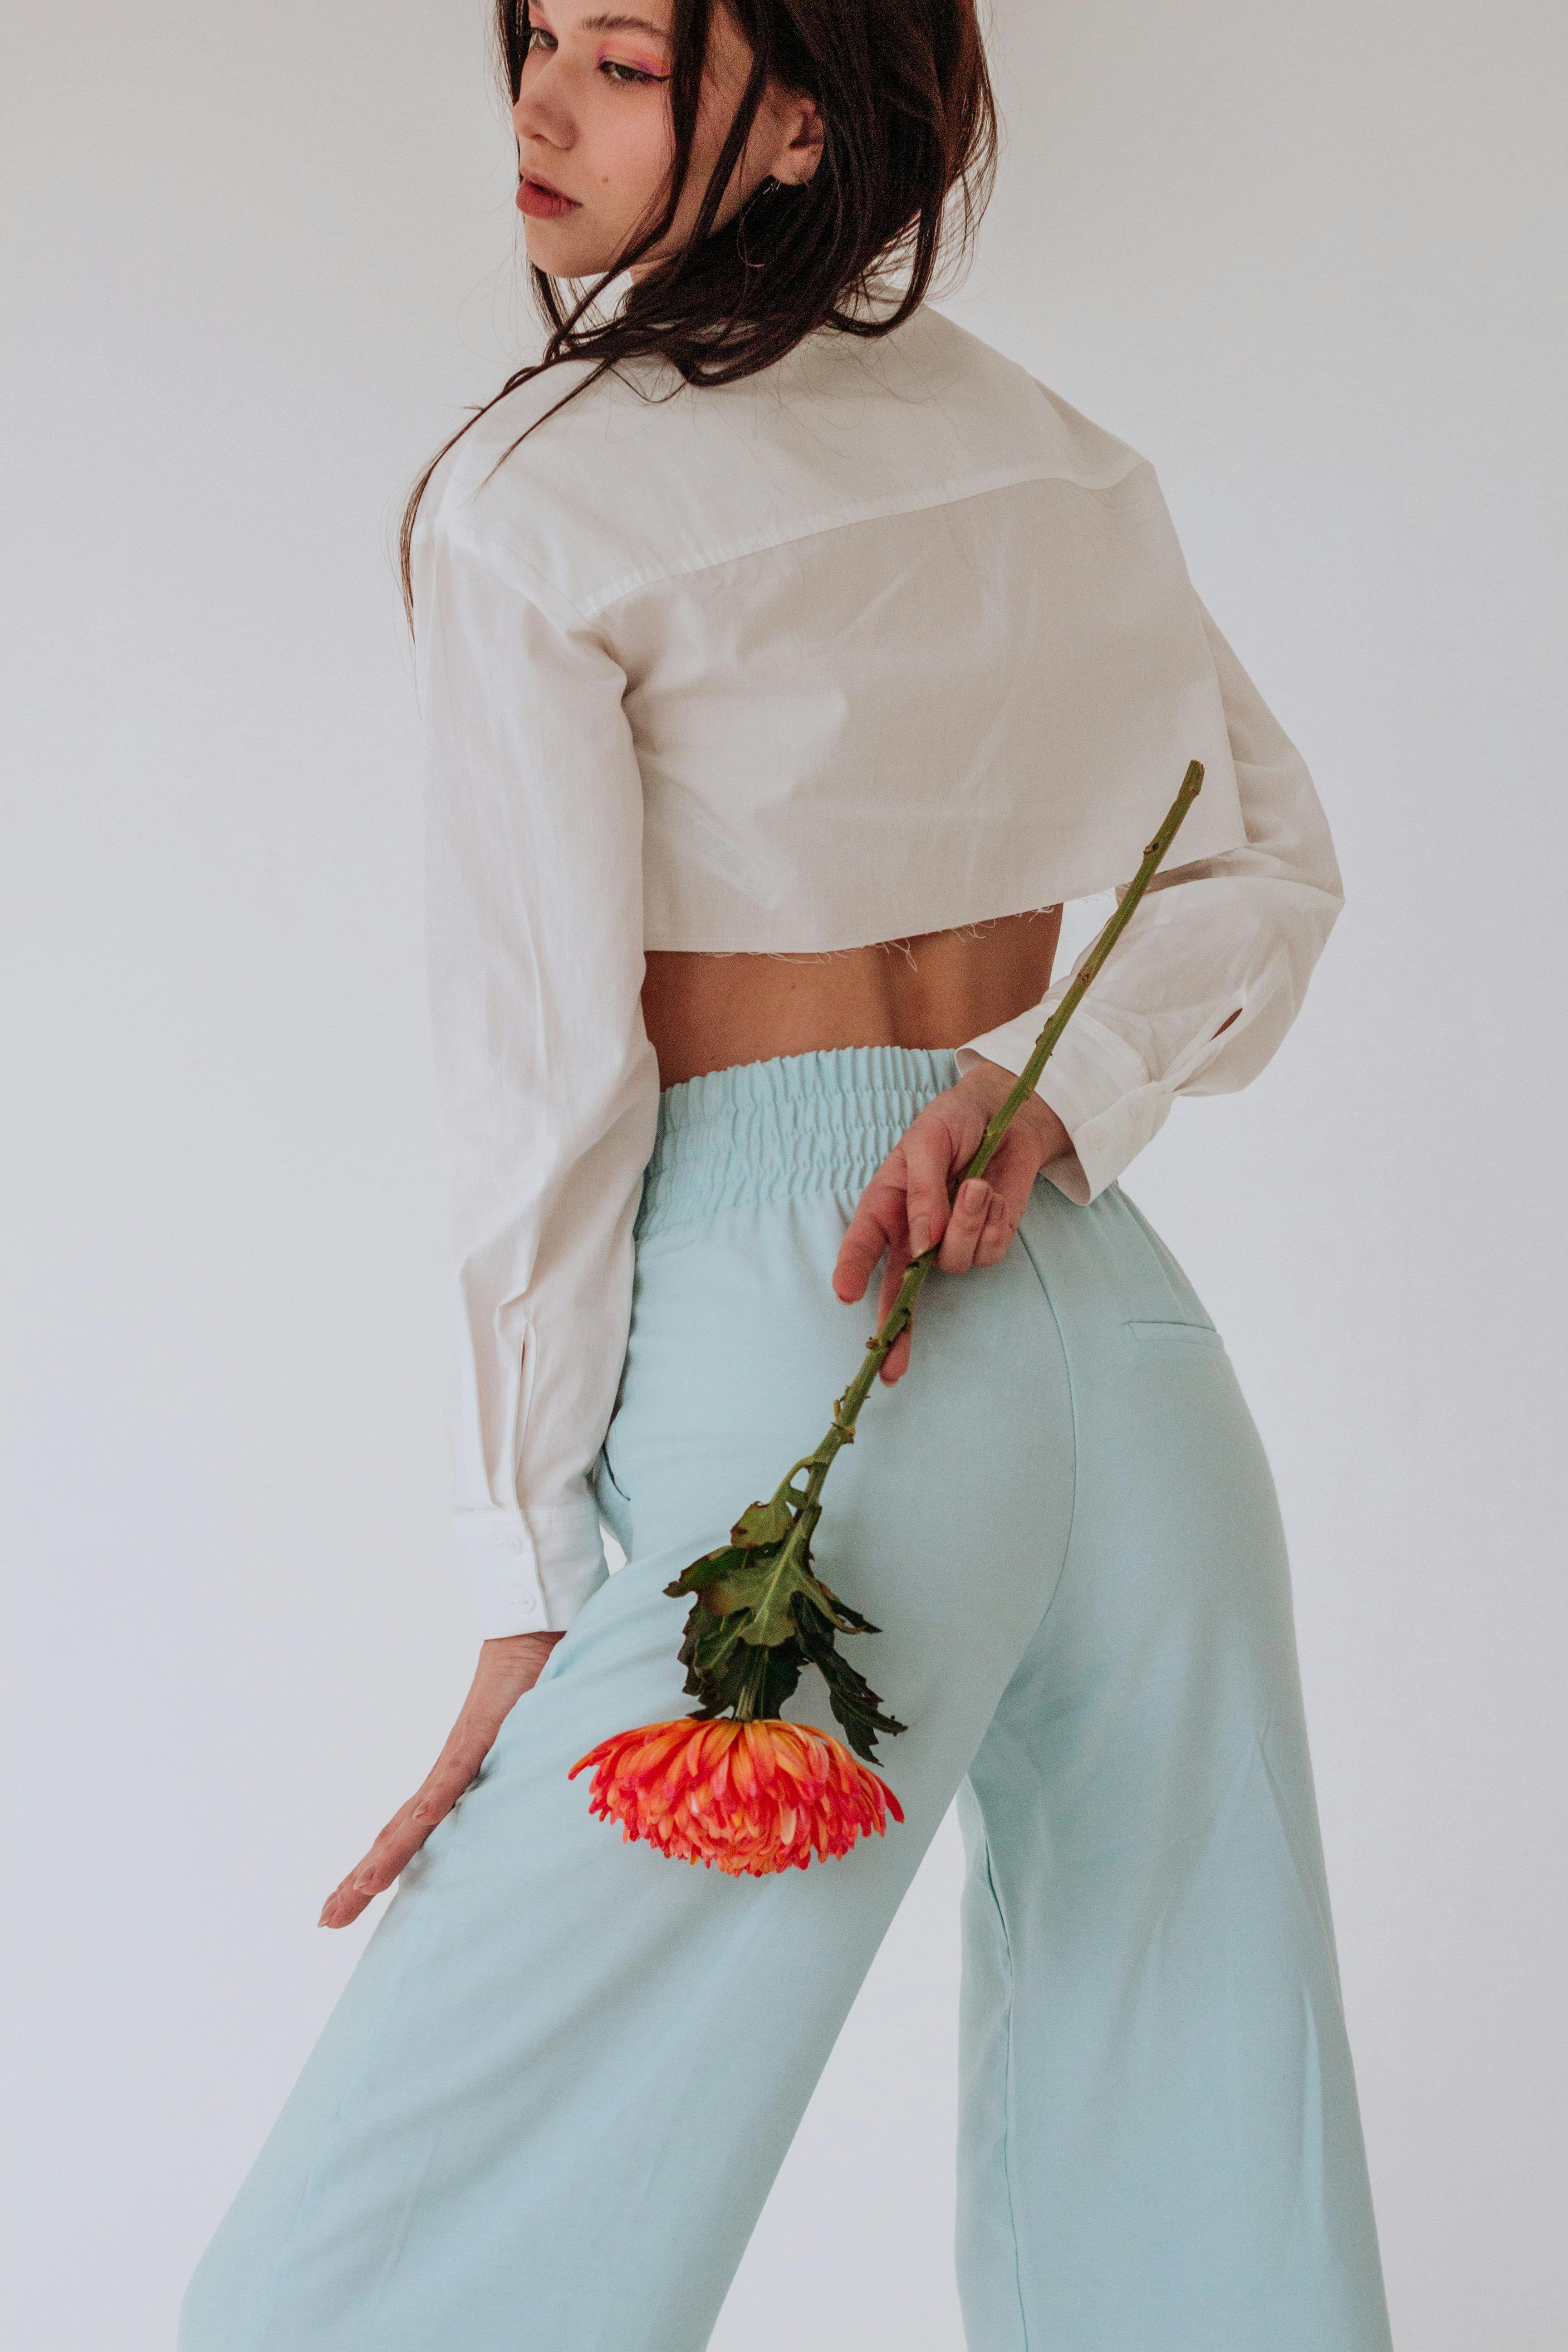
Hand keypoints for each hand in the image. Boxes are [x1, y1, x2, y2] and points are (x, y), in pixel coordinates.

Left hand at [318, 1631, 562, 1927]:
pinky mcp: (479, 1737)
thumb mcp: (523, 1763)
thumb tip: (525, 1826)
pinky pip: (453, 1778)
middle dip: (359, 1881)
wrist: (527, 1640)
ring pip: (414, 1818)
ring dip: (385, 1856)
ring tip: (358, 1892)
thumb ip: (517, 1794)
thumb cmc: (528, 1695)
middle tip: (326, 1921)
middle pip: (395, 1837)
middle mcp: (445, 1777)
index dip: (375, 1873)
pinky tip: (414, 1826)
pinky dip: (432, 1804)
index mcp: (452, 1787)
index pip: (405, 1838)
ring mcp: (458, 1758)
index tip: (339, 1911)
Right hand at [832, 1058, 1070, 1385]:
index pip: (863, 1244)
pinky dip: (996, 1221)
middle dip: (896, 1331)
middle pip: (898, 1292)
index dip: (852, 1269)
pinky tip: (994, 1193)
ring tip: (977, 1184)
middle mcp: (913, 1233)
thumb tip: (922, 1242)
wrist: (1005, 1115)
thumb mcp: (928, 1141)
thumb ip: (922, 1190)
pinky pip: (990, 1252)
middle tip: (889, 1369)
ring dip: (970, 1222)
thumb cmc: (954, 1122)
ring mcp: (949, 1242)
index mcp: (885, 1205)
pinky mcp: (985, 1242)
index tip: (843, 1292)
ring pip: (954, 1261)